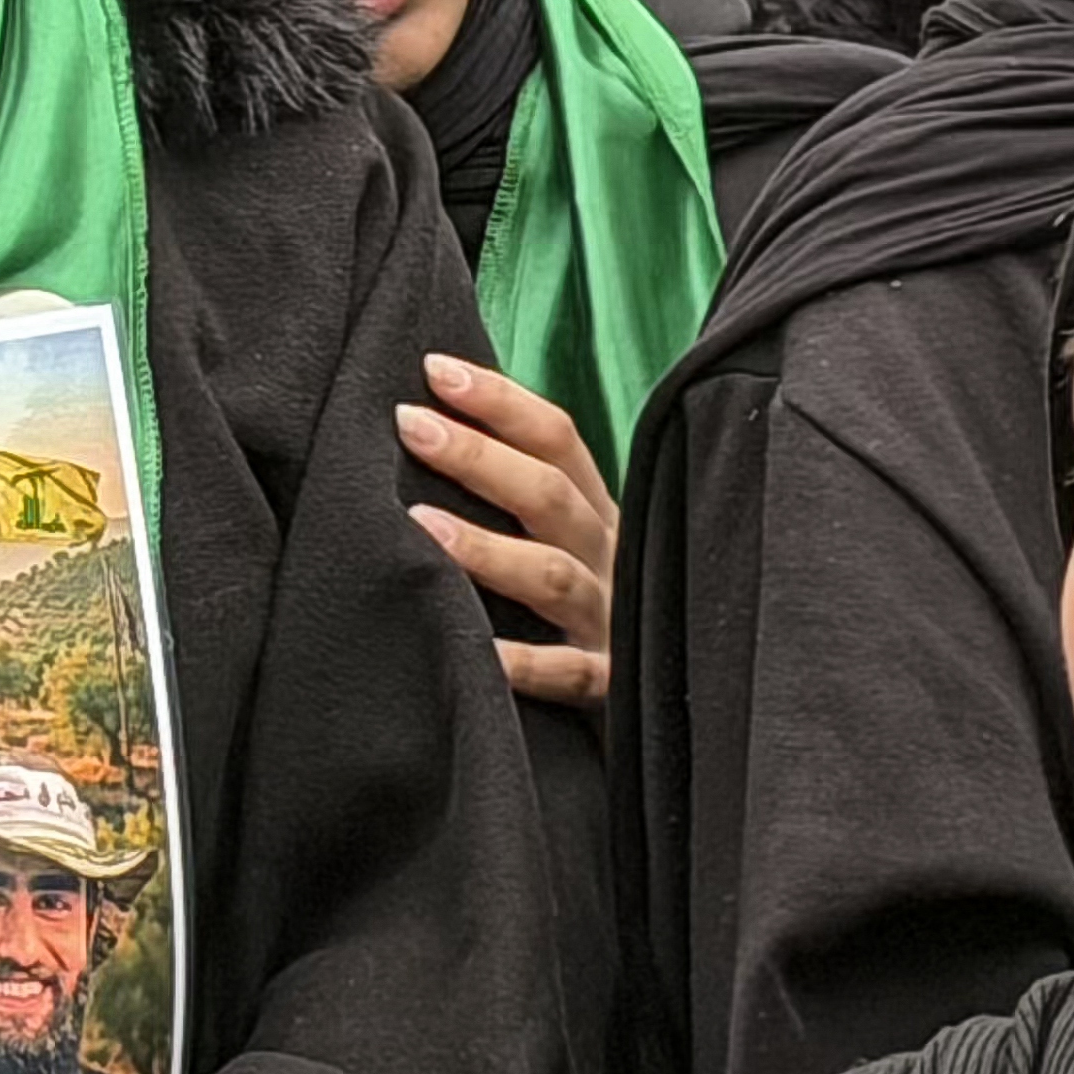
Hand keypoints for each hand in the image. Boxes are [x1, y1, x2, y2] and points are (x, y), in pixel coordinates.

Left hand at [398, 354, 617, 705]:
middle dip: (479, 456)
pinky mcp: (609, 687)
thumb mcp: (570, 541)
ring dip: (487, 549)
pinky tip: (476, 647)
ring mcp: (610, 621)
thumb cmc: (586, 608)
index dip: (499, 400)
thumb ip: (523, 493)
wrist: (665, 704)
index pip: (557, 438)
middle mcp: (608, 557)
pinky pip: (564, 673)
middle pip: (549, 496)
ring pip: (552, 576)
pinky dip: (522, 662)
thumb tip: (436, 421)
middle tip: (409, 423)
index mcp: (598, 513)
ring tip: (421, 525)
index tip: (434, 369)